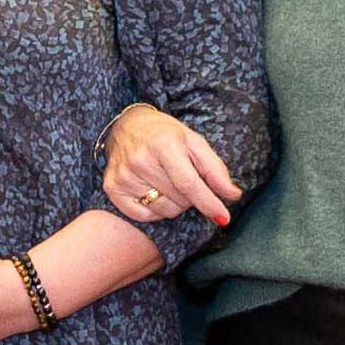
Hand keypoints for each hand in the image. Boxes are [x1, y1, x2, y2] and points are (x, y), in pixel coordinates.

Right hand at [100, 104, 240, 227]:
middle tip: (184, 179)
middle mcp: (139, 161)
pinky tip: (153, 192)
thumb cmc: (165, 134)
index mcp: (163, 144)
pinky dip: (155, 210)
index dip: (209, 203)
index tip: (223, 218)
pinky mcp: (112, 188)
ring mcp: (123, 175)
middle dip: (191, 197)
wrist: (126, 126)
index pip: (189, 184)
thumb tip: (233, 195)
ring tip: (168, 183)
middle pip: (180, 200)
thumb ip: (215, 169)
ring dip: (174, 204)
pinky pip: (144, 216)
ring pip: (164, 210)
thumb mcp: (194, 142)